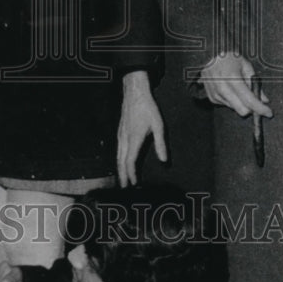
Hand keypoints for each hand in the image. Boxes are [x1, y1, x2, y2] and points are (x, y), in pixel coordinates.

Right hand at [117, 71, 167, 185]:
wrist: (135, 93)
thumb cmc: (148, 108)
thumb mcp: (159, 125)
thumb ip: (161, 144)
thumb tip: (164, 161)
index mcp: (134, 139)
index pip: (130, 161)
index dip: (132, 174)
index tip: (135, 184)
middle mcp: (125, 139)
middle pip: (121, 162)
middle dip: (123, 176)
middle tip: (124, 188)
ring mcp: (120, 135)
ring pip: (118, 156)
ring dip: (120, 169)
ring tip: (123, 179)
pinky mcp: (120, 132)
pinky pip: (117, 150)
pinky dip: (119, 160)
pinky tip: (121, 162)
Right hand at [198, 54, 272, 117]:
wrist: (209, 55)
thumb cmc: (230, 58)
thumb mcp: (246, 66)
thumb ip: (255, 83)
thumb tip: (264, 99)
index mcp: (232, 78)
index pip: (249, 100)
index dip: (261, 109)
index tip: (269, 113)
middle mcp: (223, 88)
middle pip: (242, 110)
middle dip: (251, 108)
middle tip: (255, 100)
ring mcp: (216, 94)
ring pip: (235, 109)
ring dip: (241, 103)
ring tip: (239, 88)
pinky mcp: (212, 98)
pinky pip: (227, 105)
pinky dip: (232, 100)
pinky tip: (230, 89)